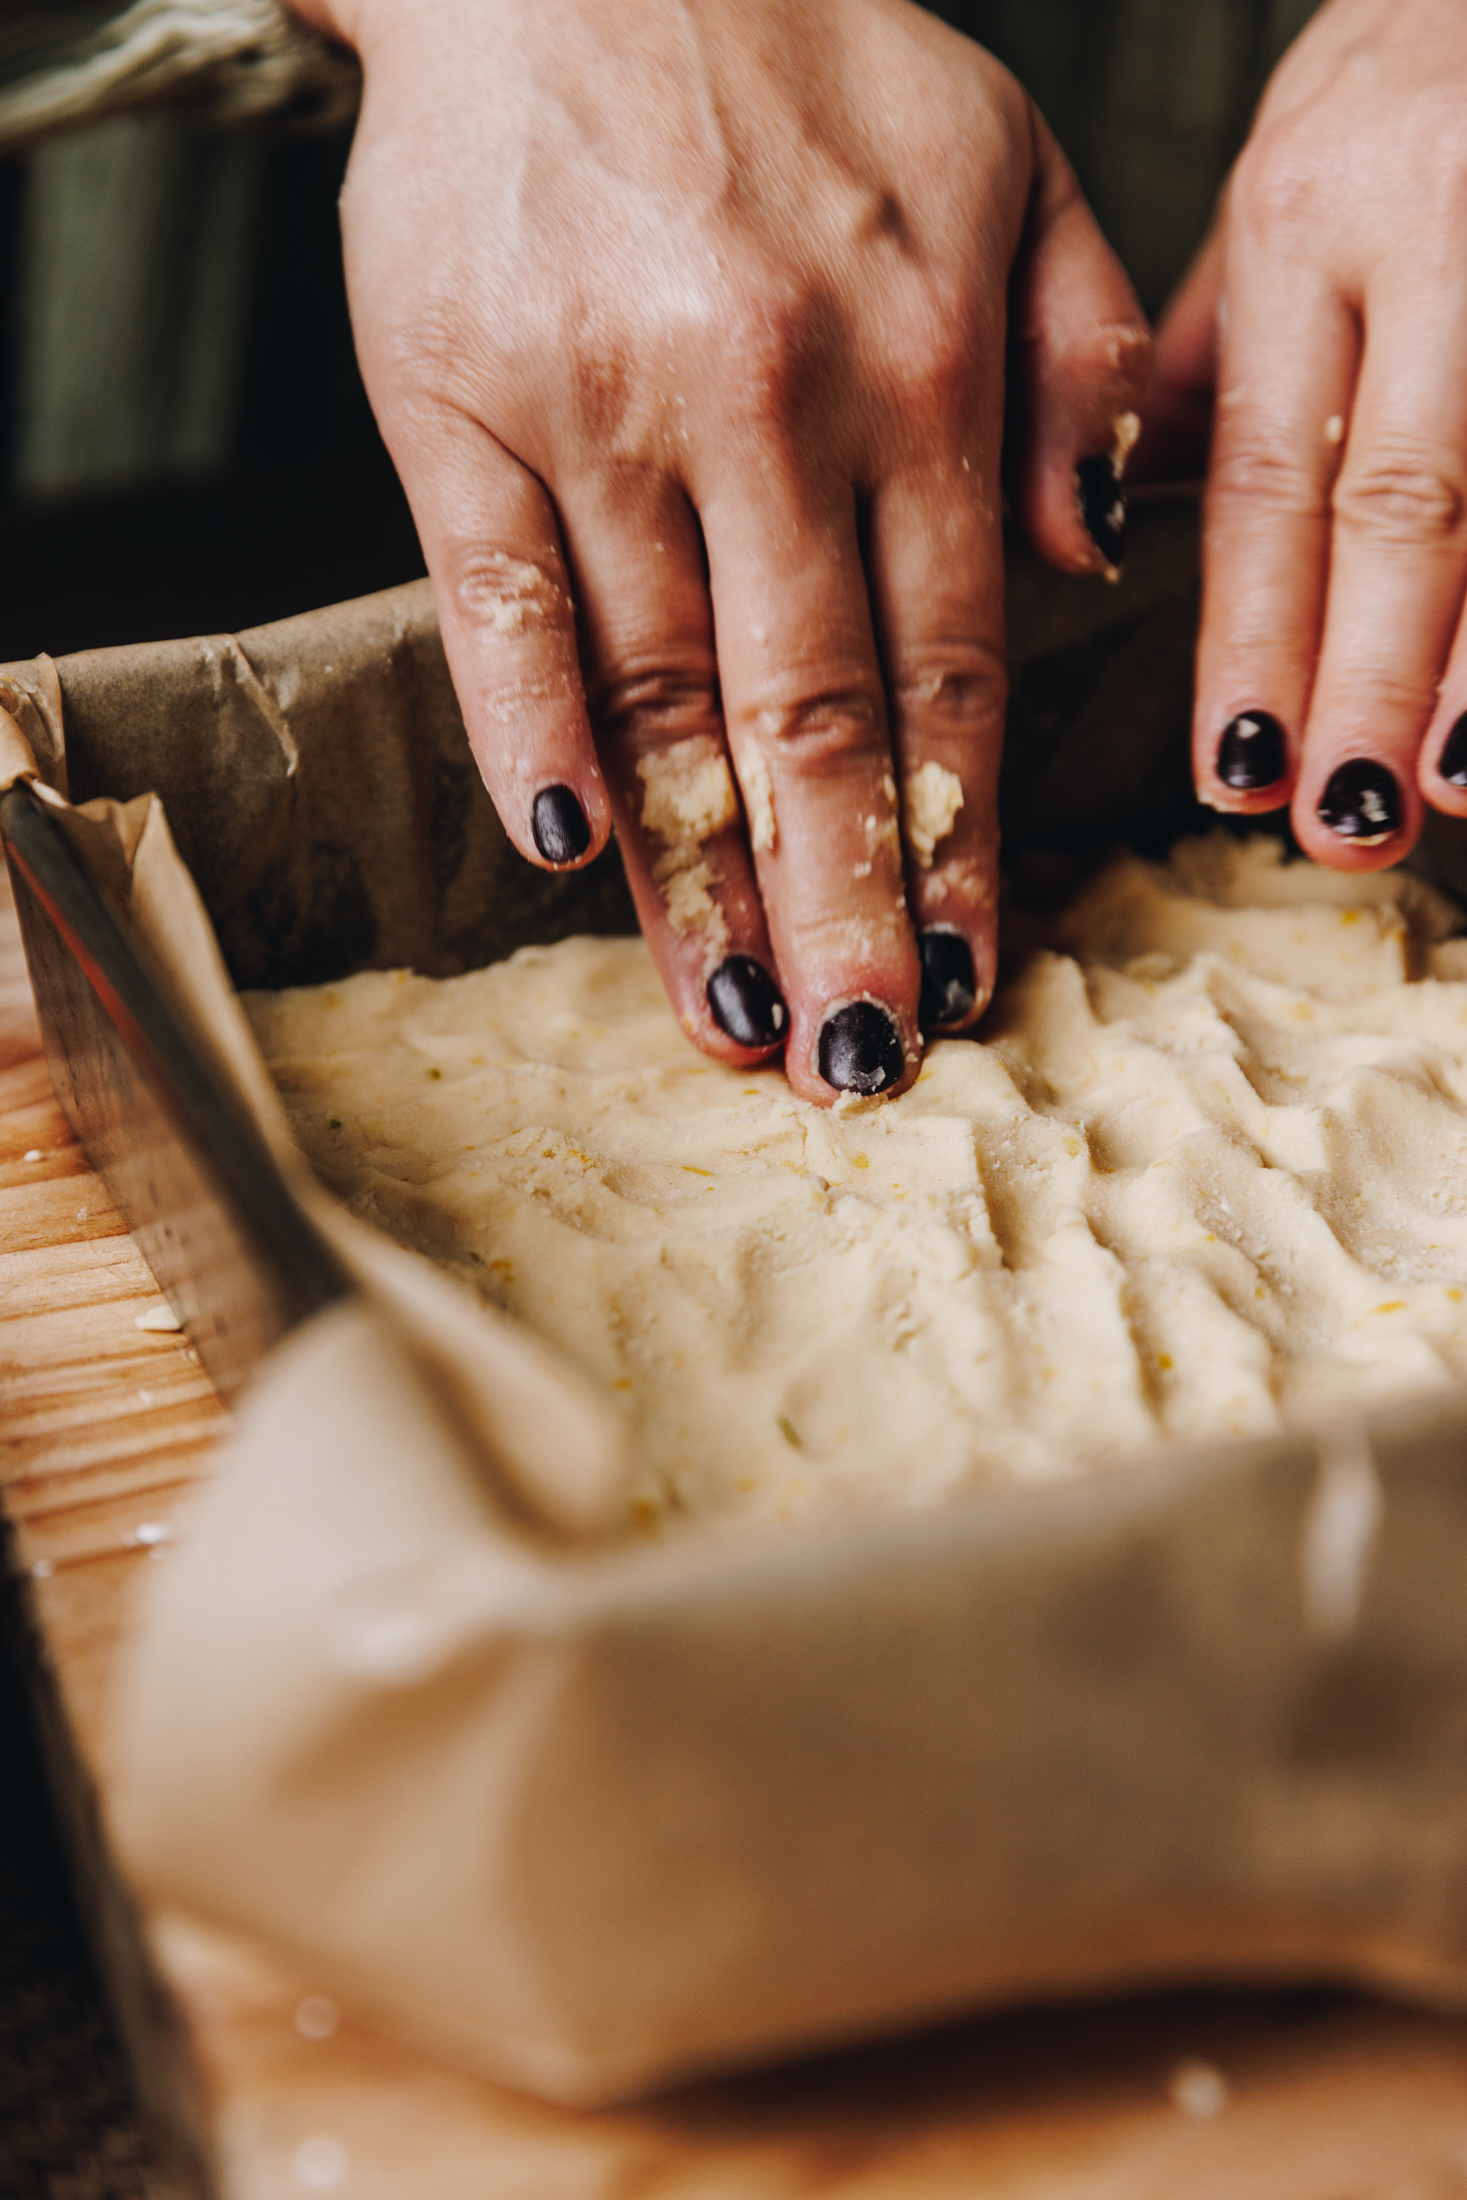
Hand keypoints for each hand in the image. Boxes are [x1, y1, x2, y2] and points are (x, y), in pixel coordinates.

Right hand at [291, 0, 1146, 1100]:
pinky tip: (564, 857)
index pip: (951, 667)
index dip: (957, 843)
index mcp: (922, 365)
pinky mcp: (454, 401)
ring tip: (729, 1024)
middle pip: (812, 719)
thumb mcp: (1006, 167)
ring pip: (658, 695)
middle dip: (843, 914)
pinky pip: (497, 604)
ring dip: (697, 881)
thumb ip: (1077, 365)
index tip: (962, 976)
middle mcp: (771, 401)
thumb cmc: (799, 56)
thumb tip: (1096, 556)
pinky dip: (529, 734)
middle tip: (859, 1066)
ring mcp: (603, 407)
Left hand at [1142, 0, 1466, 872]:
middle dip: (1367, 678)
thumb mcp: (1289, 187)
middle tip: (1338, 818)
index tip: (1236, 767)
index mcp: (1316, 216)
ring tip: (1448, 788)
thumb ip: (1222, 357)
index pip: (1269, 471)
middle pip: (1402, 501)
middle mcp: (1440, 228)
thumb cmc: (1414, 88)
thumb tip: (1115, 518)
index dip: (1255, 634)